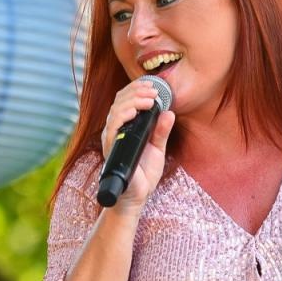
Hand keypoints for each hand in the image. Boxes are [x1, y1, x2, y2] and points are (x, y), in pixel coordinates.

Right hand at [100, 77, 176, 215]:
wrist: (137, 196)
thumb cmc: (144, 174)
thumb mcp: (158, 148)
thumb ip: (162, 131)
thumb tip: (170, 113)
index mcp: (125, 127)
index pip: (125, 100)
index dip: (136, 88)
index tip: (152, 85)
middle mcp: (115, 130)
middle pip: (120, 100)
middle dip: (137, 91)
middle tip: (153, 92)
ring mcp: (112, 138)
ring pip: (116, 109)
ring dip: (132, 100)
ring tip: (149, 99)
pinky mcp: (111, 148)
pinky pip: (112, 127)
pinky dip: (123, 115)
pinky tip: (135, 111)